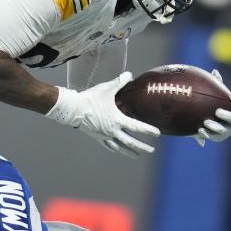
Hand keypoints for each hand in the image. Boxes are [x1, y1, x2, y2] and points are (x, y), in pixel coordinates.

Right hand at [46, 72, 160, 157]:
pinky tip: (118, 150)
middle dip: (142, 147)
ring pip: (120, 147)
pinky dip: (115, 149)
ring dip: (129, 152)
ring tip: (136, 155)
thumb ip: (120, 82)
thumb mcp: (107, 88)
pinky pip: (108, 146)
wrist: (73, 109)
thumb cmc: (91, 99)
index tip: (157, 134)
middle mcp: (112, 131)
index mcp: (117, 120)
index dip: (148, 130)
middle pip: (130, 142)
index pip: (137, 127)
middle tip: (151, 151)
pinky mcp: (97, 137)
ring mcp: (104, 136)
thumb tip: (129, 75)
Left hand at [193, 70, 230, 146]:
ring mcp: (227, 130)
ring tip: (206, 122)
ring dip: (215, 126)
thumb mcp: (215, 95)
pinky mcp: (218, 137)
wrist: (207, 120)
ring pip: (223, 130)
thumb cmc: (214, 103)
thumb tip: (214, 71)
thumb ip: (216, 84)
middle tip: (217, 111)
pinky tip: (199, 130)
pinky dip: (206, 134)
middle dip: (227, 116)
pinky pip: (213, 137)